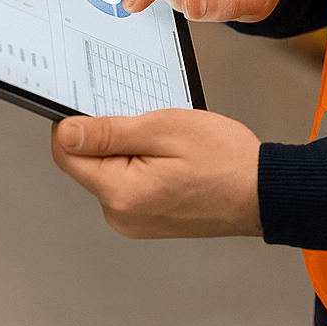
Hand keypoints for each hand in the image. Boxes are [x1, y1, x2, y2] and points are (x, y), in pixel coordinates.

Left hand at [50, 109, 262, 237]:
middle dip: (111, 136)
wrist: (261, 192)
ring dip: (129, 150)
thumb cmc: (223, 159)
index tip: (100, 103)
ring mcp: (132, 222)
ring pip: (109, 172)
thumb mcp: (164, 128)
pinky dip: (142, 165)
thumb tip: (65, 132)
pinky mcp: (145, 221)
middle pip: (88, 163)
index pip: (67, 153)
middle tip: (150, 122)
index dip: (75, 122)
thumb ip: (109, 132)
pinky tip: (171, 159)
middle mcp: (119, 215)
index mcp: (120, 193)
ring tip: (169, 144)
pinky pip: (128, 185)